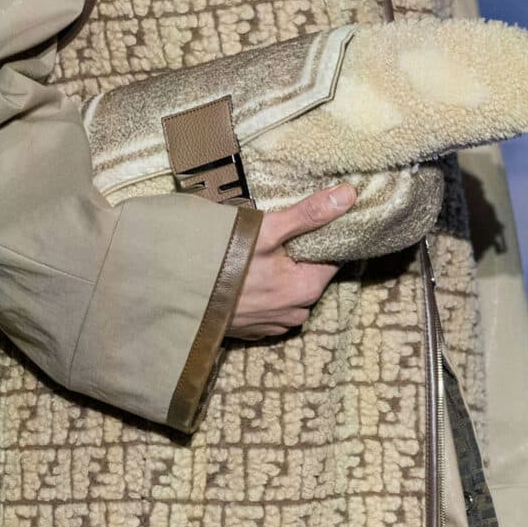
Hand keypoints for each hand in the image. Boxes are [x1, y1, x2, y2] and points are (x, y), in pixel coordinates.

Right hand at [228, 183, 356, 338]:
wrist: (179, 297)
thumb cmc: (223, 262)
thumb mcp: (267, 231)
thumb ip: (309, 214)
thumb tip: (348, 196)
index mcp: (306, 289)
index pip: (332, 259)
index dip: (323, 238)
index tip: (308, 224)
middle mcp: (294, 313)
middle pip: (310, 277)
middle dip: (299, 258)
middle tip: (277, 237)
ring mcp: (273, 325)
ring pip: (291, 296)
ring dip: (281, 278)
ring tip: (259, 257)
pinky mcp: (253, 331)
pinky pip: (270, 309)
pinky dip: (265, 294)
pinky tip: (247, 279)